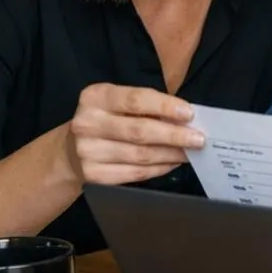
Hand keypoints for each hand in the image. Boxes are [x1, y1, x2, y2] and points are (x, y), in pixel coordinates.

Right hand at [64, 83, 203, 185]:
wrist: (71, 149)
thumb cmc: (107, 120)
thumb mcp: (118, 103)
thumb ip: (147, 106)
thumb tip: (186, 118)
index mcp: (95, 97)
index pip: (136, 100)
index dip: (165, 106)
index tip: (190, 113)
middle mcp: (87, 123)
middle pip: (140, 131)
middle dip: (174, 135)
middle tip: (199, 139)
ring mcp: (88, 151)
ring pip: (140, 155)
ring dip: (171, 154)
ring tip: (190, 152)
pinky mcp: (94, 175)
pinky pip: (135, 173)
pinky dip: (159, 168)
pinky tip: (172, 162)